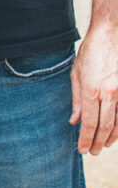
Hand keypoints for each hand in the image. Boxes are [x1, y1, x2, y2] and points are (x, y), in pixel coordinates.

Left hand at [70, 26, 117, 154]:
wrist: (110, 35)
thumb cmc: (90, 53)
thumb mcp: (76, 73)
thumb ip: (76, 99)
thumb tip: (74, 121)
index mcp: (91, 89)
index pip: (89, 122)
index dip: (85, 138)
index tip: (81, 149)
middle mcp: (108, 93)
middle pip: (105, 126)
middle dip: (98, 142)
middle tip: (92, 152)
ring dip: (111, 138)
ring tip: (103, 146)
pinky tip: (115, 133)